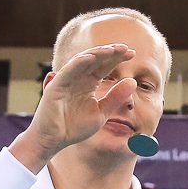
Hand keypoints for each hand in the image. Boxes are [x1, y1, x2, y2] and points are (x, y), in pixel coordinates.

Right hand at [12, 43, 138, 167]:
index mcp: (88, 83)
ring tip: (112, 49)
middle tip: (126, 48)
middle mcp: (78, 78)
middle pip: (96, 59)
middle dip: (110, 52)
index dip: (117, 58)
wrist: (54, 141)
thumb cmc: (74, 127)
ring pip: (83, 60)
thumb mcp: (102, 112)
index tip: (132, 54)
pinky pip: (68, 70)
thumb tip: (133, 81)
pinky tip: (92, 58)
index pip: (104, 65)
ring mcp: (67, 79)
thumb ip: (116, 97)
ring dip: (97, 53)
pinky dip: (79, 62)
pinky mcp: (56, 85)